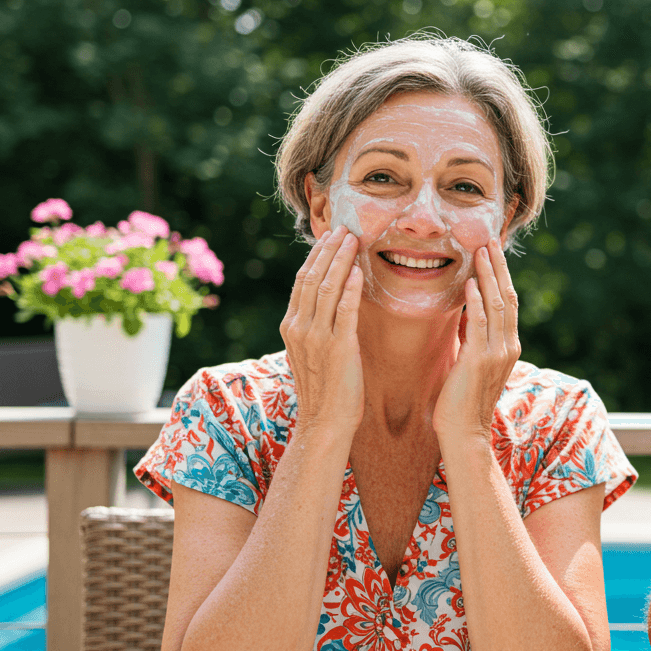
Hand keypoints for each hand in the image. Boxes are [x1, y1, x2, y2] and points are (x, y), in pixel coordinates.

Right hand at [279, 227, 364, 433]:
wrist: (324, 422)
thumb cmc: (325, 389)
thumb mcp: (312, 352)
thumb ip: (316, 326)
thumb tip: (329, 303)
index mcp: (291, 326)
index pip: (302, 280)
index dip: (317, 255)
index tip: (330, 236)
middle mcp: (299, 328)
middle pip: (312, 277)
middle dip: (329, 250)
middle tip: (344, 228)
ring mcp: (316, 337)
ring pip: (327, 288)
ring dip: (341, 260)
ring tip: (354, 240)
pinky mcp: (338, 348)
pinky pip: (345, 311)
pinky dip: (351, 288)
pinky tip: (359, 271)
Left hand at [433, 238, 519, 447]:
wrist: (463, 433)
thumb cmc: (461, 401)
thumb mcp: (470, 362)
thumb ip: (471, 337)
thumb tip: (465, 313)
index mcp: (507, 346)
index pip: (508, 302)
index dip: (501, 276)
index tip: (491, 252)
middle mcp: (508, 346)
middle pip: (507, 297)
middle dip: (498, 267)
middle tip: (489, 240)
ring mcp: (497, 353)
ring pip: (497, 305)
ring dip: (488, 276)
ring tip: (481, 252)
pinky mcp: (480, 360)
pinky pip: (479, 324)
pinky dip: (475, 301)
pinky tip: (470, 283)